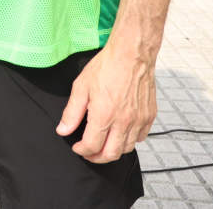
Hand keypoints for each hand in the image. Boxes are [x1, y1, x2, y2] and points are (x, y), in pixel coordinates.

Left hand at [56, 39, 155, 162]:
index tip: (77, 147)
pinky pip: (140, 138)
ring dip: (113, 150)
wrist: (132, 54)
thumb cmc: (106, 67)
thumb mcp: (81, 87)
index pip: (91, 146)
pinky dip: (129, 141)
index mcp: (104, 115)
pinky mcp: (149, 116)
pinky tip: (120, 133)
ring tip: (103, 144)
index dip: (81, 150)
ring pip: (127, 149)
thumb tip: (63, 130)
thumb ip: (72, 112)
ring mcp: (139, 120)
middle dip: (97, 158)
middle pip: (111, 154)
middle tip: (89, 153)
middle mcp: (123, 122)